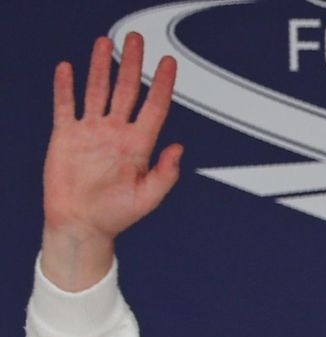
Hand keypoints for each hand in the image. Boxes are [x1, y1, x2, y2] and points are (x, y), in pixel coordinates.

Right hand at [44, 33, 181, 290]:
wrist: (82, 225)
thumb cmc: (116, 215)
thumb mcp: (148, 198)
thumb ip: (165, 174)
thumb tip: (179, 148)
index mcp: (139, 146)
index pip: (154, 107)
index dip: (162, 85)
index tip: (168, 63)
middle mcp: (116, 133)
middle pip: (126, 90)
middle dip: (132, 64)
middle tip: (136, 40)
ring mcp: (91, 132)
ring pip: (97, 91)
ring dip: (100, 67)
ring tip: (105, 43)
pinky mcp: (66, 135)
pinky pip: (65, 106)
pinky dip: (65, 87)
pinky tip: (68, 68)